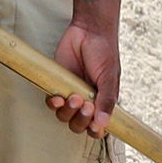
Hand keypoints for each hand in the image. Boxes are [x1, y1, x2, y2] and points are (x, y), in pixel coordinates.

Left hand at [47, 16, 119, 137]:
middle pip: (79, 125)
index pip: (98, 127)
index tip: (95, 125)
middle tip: (86, 105)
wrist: (88, 32)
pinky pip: (52, 103)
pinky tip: (58, 97)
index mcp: (103, 102)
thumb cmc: (104, 52)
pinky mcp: (57, 85)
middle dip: (81, 120)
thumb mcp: (109, 77)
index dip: (95, 131)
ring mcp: (71, 94)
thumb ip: (107, 100)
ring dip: (68, 111)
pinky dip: (54, 103)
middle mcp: (87, 101)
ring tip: (75, 97)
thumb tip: (104, 123)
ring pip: (64, 116)